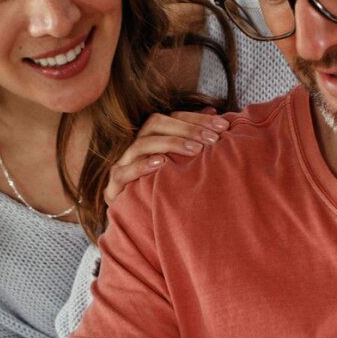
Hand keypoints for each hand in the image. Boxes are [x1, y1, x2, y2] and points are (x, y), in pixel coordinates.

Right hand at [104, 110, 230, 204]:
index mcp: (150, 138)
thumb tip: (212, 110)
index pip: (172, 117)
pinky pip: (124, 172)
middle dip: (187, 128)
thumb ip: (195, 140)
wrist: (138, 227)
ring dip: (170, 143)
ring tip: (195, 151)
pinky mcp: (113, 187)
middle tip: (213, 139)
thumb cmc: (165, 193)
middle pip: (155, 123)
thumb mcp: (183, 166)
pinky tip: (161, 163)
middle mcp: (135, 147)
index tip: (223, 126)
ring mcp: (122, 165)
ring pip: (141, 144)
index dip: (197, 119)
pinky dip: (142, 166)